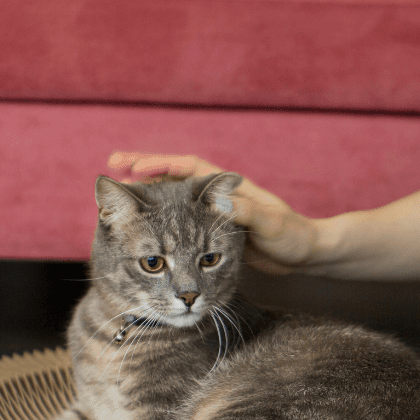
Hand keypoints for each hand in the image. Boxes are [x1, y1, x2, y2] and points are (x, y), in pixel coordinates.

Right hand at [106, 152, 317, 274]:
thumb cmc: (293, 236)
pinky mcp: (213, 237)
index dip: (156, 163)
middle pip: (172, 182)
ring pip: (173, 204)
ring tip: (119, 205)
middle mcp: (217, 197)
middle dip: (142, 176)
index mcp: (227, 187)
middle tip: (112, 174)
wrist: (306, 256)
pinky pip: (180, 227)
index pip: (185, 167)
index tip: (129, 165)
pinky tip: (145, 236)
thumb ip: (244, 212)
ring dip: (149, 202)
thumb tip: (216, 199)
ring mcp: (214, 216)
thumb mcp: (270, 224)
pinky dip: (161, 227)